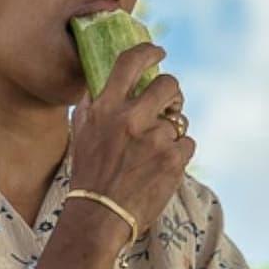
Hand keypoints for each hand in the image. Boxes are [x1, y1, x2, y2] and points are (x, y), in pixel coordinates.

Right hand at [66, 42, 193, 236]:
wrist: (99, 217)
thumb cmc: (88, 175)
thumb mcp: (80, 133)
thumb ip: (95, 104)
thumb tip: (105, 80)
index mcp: (105, 108)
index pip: (130, 63)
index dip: (148, 52)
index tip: (158, 52)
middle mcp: (131, 118)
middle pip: (169, 84)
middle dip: (172, 93)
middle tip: (168, 105)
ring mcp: (155, 139)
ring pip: (180, 119)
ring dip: (172, 131)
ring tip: (154, 151)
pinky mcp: (174, 159)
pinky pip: (187, 143)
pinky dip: (178, 153)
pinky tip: (161, 167)